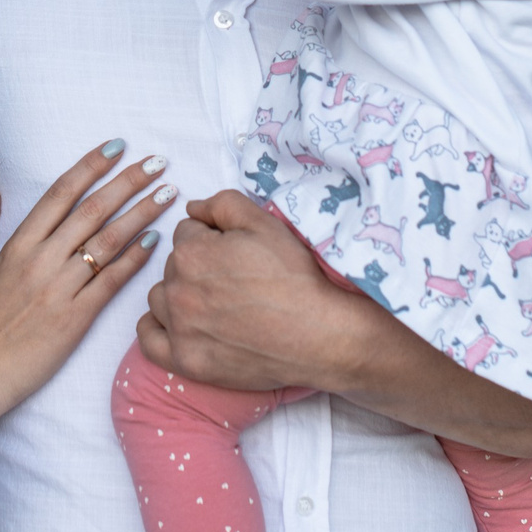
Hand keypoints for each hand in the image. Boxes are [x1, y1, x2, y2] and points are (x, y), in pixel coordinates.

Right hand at [0, 140, 175, 430]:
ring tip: (168, 193)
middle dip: (129, 181)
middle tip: (158, 161)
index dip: (91, 166)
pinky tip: (155, 241)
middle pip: (93, 210)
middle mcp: (42, 260)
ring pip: (108, 241)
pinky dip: (135, 259)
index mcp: (17, 245)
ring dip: (142, 213)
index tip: (117, 147)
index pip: (61, 193)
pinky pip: (111, 281)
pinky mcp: (76, 318)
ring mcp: (61, 288)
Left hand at [136, 190, 375, 390]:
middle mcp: (177, 289)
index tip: (236, 252)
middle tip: (233, 278)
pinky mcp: (186, 361)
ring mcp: (179, 329)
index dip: (212, 237)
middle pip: (173, 265)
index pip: (187, 232)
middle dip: (197, 265)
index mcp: (191, 252)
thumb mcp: (264, 223)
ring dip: (179, 294)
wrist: (316, 333)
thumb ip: (221, 204)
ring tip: (214, 302)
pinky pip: (148, 339)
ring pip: (161, 298)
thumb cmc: (293, 277)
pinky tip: (178, 324)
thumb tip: (192, 208)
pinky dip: (158, 329)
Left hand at [140, 190, 531, 456]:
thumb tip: (297, 175)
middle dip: (220, 249)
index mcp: (250, 231)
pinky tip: (221, 332)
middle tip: (268, 276)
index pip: (213, 205)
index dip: (240, 223)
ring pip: (175, 281)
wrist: (373, 356)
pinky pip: (158, 331)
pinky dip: (179, 329)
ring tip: (252, 305)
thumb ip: (310, 194)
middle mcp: (218, 265)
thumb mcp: (340, 224)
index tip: (268, 241)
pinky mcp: (196, 356)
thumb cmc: (365, 289)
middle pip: (192, 238)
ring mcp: (201, 312)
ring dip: (201, 287)